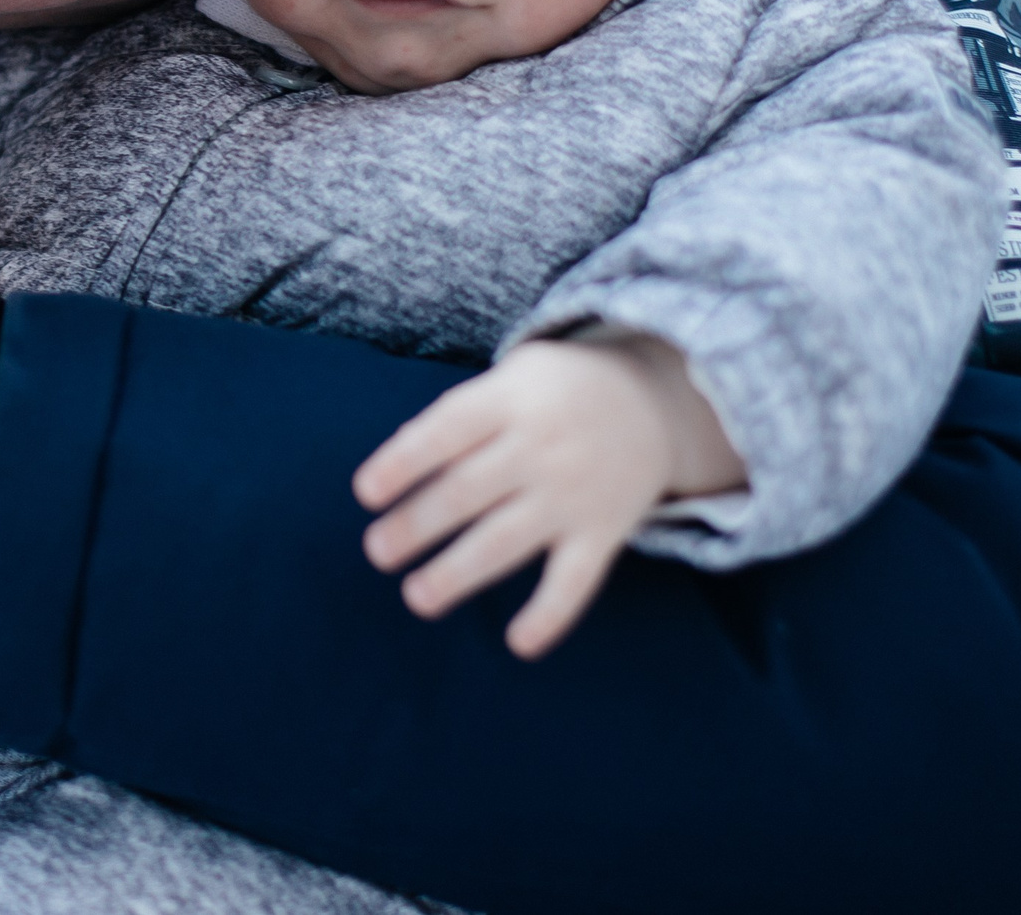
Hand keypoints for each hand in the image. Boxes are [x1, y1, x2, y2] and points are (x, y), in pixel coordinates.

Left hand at [352, 330, 744, 660]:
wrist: (655, 402)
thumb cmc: (555, 391)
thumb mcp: (513, 376)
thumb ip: (459, 415)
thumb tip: (398, 456)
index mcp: (510, 400)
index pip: (448, 430)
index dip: (404, 462)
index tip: (365, 494)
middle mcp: (541, 446)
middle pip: (469, 490)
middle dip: (419, 524)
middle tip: (377, 551)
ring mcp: (574, 493)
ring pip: (508, 540)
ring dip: (460, 572)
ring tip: (417, 597)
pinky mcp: (603, 532)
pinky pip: (576, 579)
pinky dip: (551, 613)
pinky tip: (520, 644)